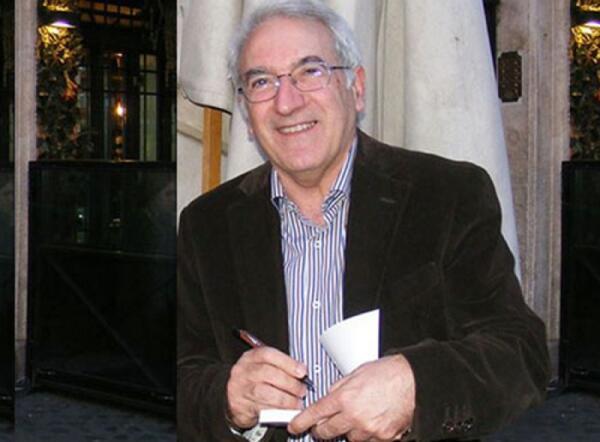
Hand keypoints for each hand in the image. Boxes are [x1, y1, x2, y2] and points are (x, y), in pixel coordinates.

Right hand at [226, 346, 307, 428]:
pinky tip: (287, 412)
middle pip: (267, 373)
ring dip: (285, 399)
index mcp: (250, 357)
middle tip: (302, 390)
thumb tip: (302, 371)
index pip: (268, 354)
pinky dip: (277, 411)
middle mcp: (243, 371)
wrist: (233, 399)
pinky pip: (262, 409)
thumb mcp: (264, 367)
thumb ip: (280, 366)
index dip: (287, 362)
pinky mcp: (241, 406)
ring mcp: (240, 389)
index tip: (302, 372)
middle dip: (289, 383)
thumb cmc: (255, 381)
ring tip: (297, 403)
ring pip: (264, 392)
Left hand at [288, 354, 414, 441]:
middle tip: (323, 424)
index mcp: (344, 398)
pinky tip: (372, 420)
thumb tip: (328, 398)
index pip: (315, 414)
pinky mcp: (382, 438)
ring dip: (348, 429)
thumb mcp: (355, 373)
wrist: (413, 381)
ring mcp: (368, 430)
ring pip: (348, 437)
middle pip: (327, 432)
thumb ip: (338, 388)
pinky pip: (368, 440)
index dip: (301, 422)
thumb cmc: (387, 373)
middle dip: (322, 429)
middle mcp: (354, 416)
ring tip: (359, 414)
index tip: (294, 426)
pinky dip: (367, 433)